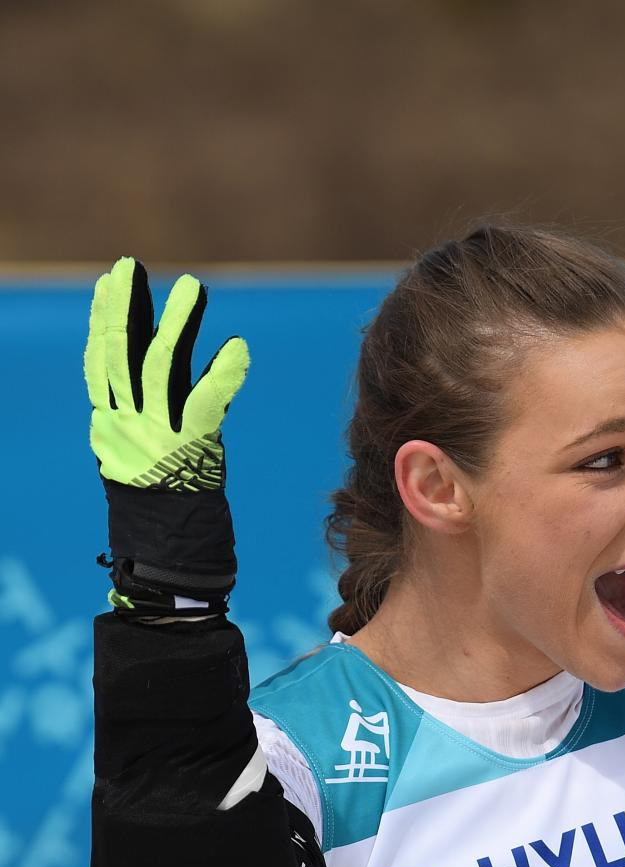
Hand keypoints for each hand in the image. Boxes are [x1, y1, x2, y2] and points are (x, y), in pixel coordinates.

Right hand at [85, 258, 247, 612]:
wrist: (170, 557)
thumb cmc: (166, 508)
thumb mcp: (145, 457)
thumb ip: (146, 417)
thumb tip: (151, 375)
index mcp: (113, 426)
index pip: (103, 363)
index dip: (104, 320)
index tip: (111, 282)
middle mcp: (127, 426)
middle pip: (120, 355)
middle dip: (123, 308)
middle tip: (129, 267)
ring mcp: (157, 436)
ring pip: (161, 368)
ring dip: (178, 325)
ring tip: (192, 289)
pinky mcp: (191, 449)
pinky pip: (205, 404)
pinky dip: (222, 376)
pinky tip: (237, 348)